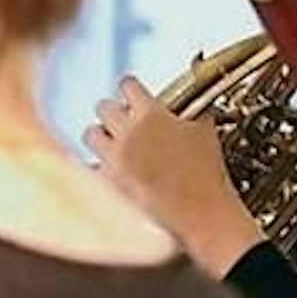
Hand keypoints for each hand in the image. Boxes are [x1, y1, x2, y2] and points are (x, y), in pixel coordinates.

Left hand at [83, 75, 263, 276]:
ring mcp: (114, 158)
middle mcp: (127, 132)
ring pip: (90, 134)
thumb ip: (194, 113)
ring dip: (100, 135)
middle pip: (103, 106)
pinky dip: (98, 167)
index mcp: (150, 114)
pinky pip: (91, 168)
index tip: (132, 92)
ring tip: (111, 141)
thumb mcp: (206, 133)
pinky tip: (110, 169)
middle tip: (121, 118)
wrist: (200, 212)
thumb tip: (194, 109)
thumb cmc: (206, 173)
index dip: (131, 87)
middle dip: (112, 111)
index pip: (128, 85)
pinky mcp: (108, 182)